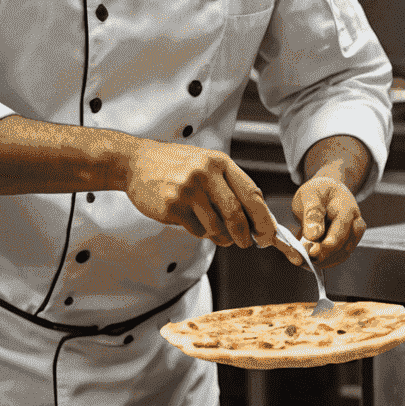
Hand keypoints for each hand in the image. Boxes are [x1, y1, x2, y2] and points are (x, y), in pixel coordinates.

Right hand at [122, 140, 277, 248]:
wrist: (135, 162)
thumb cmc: (175, 166)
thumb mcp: (206, 164)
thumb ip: (229, 186)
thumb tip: (254, 219)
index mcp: (219, 162)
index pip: (251, 193)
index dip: (263, 218)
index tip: (268, 234)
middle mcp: (205, 173)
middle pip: (236, 214)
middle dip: (245, 235)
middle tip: (246, 243)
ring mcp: (187, 190)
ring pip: (216, 227)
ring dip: (221, 237)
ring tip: (217, 233)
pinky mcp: (172, 206)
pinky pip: (196, 230)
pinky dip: (199, 232)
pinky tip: (190, 220)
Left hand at [291, 175, 365, 270]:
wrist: (327, 192)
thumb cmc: (318, 192)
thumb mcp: (310, 196)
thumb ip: (311, 214)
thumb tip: (313, 235)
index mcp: (347, 207)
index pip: (341, 229)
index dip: (328, 244)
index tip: (312, 252)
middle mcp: (355, 223)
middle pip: (343, 246)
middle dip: (323, 255)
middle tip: (303, 258)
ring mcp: (353, 235)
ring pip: (341, 255)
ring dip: (322, 261)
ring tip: (303, 259)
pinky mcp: (347, 244)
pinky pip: (337, 257)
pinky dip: (323, 260)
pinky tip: (309, 260)